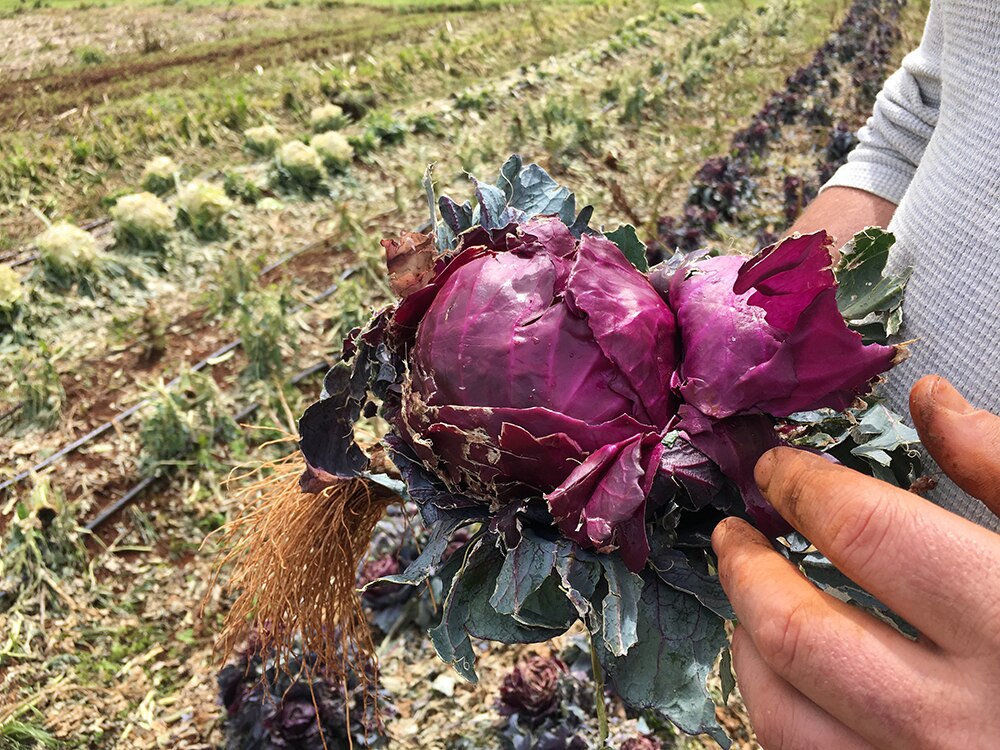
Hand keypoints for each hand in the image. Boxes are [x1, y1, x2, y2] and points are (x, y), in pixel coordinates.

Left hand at [712, 376, 999, 749]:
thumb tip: (932, 401)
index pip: (868, 533)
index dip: (805, 488)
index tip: (779, 468)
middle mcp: (963, 718)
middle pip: (802, 634)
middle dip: (748, 570)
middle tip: (734, 533)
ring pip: (786, 717)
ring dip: (751, 648)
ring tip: (750, 602)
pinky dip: (783, 712)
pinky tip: (794, 679)